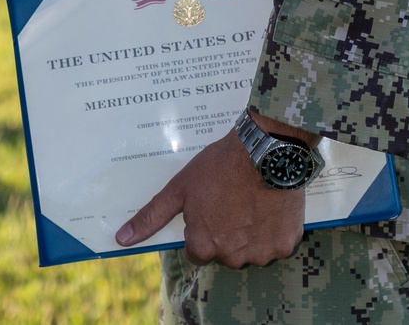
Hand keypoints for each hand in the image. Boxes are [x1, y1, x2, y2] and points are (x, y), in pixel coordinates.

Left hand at [115, 123, 303, 268]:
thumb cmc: (219, 167)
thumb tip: (122, 239)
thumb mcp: (180, 188)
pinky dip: (272, 228)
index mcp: (204, 245)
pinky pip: (275, 243)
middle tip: (229, 199)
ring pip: (250, 249)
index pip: (195, 249)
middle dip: (224, 230)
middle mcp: (232, 257)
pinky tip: (268, 203)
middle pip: (223, 251)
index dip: (200, 226)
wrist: (266, 151)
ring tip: (249, 198)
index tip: (208, 206)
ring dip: (249, 231)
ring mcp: (261, 253)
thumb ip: (151, 216)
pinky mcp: (286, 244)